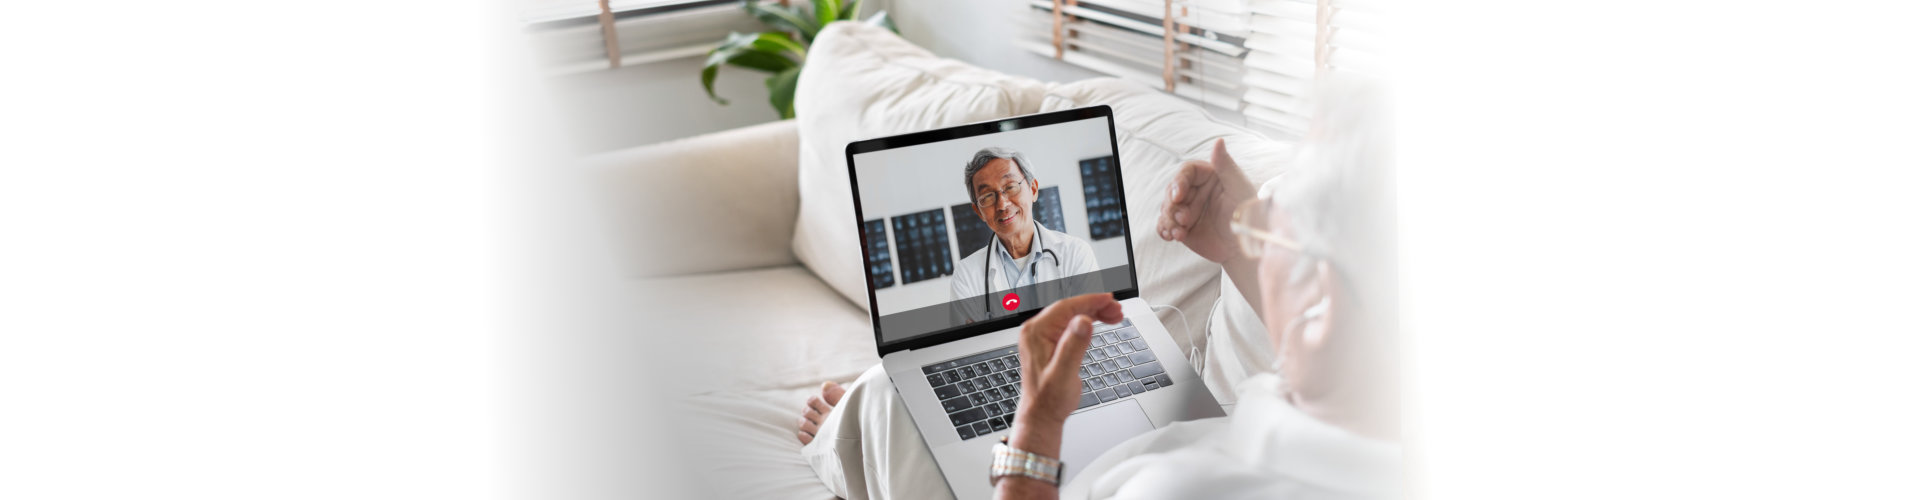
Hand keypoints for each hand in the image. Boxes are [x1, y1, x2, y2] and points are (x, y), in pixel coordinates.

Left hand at [1010, 293, 1124, 457]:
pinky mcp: (1050, 343)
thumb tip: (1083, 322)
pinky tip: (1101, 323)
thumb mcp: (1064, 373)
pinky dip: (1088, 322)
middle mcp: (1037, 331)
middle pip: (1070, 309)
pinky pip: (1071, 325)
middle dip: (1096, 306)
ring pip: (1072, 315)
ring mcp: (1043, 336)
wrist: (1042, 415)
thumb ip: (1073, 346)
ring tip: (1115, 316)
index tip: (1109, 299)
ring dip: (1094, 313)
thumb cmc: (1049, 399)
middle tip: (1118, 310)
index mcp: (1036, 333)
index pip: (1066, 307)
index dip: (1090, 301)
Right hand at [1157, 139, 1256, 264]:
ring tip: (1179, 232)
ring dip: (1168, 219)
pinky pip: (1165, 225)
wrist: (1245, 247)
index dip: (1179, 182)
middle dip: (1172, 205)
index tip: (1178, 196)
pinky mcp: (1183, 227)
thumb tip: (1218, 140)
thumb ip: (1225, 164)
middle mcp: (1196, 192)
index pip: (1186, 172)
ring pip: (1166, 208)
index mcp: (1209, 178)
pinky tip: (1170, 236)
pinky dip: (1164, 229)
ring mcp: (1188, 210)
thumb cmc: (1247, 214)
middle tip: (1183, 219)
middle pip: (1171, 190)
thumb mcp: (1238, 187)